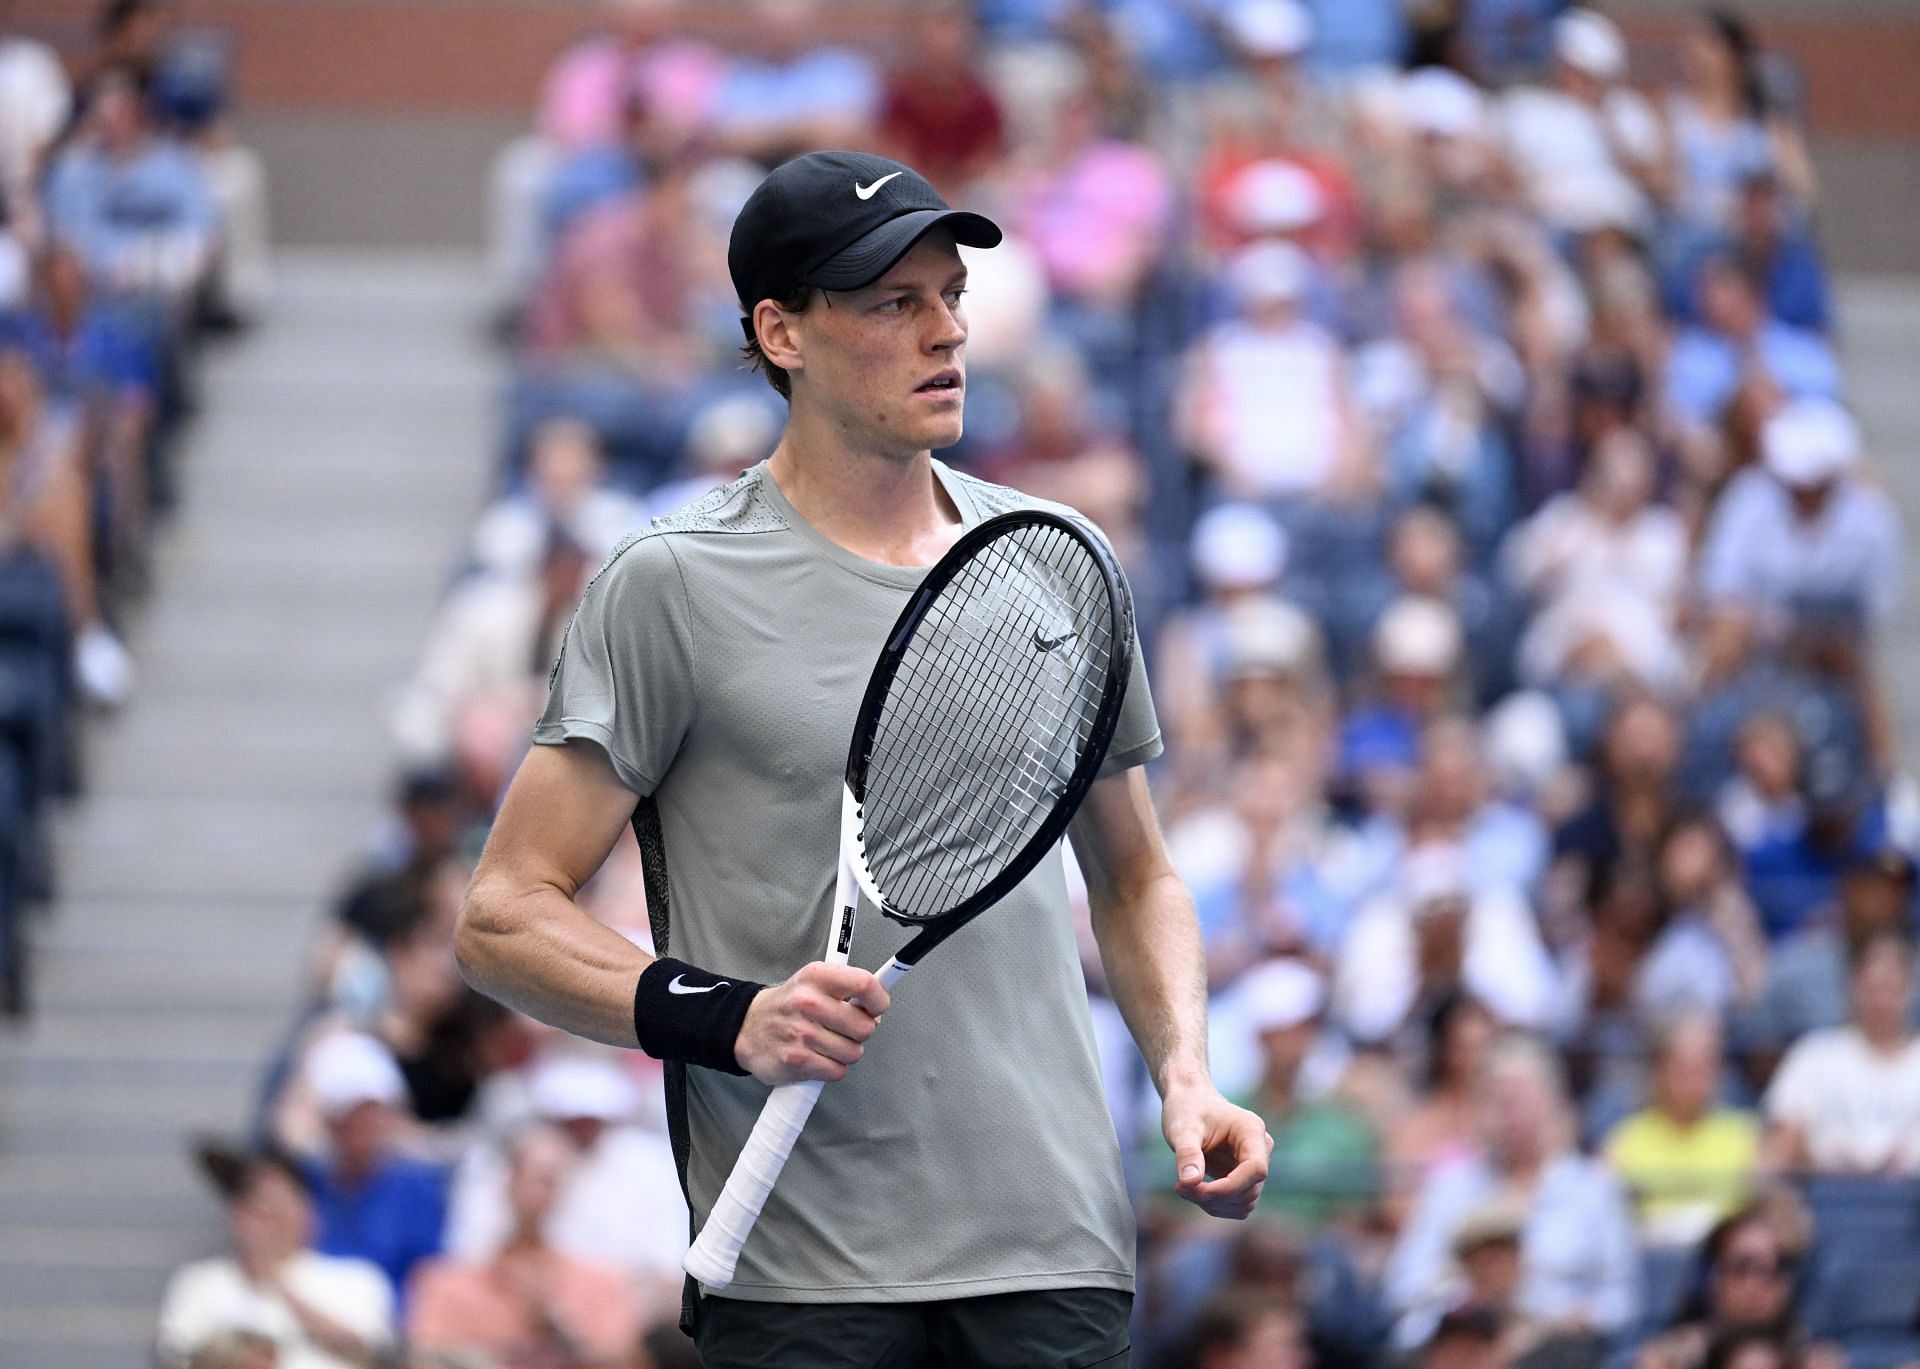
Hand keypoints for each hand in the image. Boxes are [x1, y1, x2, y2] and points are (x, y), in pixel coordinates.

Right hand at [735, 962, 888, 1085]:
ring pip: (853, 1052)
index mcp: (817, 977)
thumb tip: (877, 1007)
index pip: (864, 984)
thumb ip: (847, 989)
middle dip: (861, 1031)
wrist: (747, 1027)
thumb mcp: (814, 982)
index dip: (879, 1000)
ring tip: (827, 1042)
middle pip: (865, 1027)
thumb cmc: (788, 1005)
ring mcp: (802, 1034)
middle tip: (845, 1028)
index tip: (876, 1007)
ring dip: (845, 1052)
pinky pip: (838, 1071)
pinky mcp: (798, 1062)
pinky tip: (818, 1056)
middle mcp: (809, 1003)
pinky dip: (832, 1068)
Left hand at [1165, 1084, 1271, 1219]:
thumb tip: (1190, 1182)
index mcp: (1251, 1130)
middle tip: (1180, 1187)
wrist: (1190, 1102)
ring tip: (1184, 1187)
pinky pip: (1238, 1205)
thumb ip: (1187, 1154)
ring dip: (1214, 1204)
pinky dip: (1216, 1205)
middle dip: (1215, 1197)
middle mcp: (1260, 1149)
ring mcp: (1254, 1165)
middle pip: (1250, 1190)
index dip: (1230, 1187)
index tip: (1197, 1190)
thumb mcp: (1181, 1128)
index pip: (1256, 1169)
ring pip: (1245, 1202)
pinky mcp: (1245, 1178)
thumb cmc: (1187, 1109)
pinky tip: (1195, 1191)